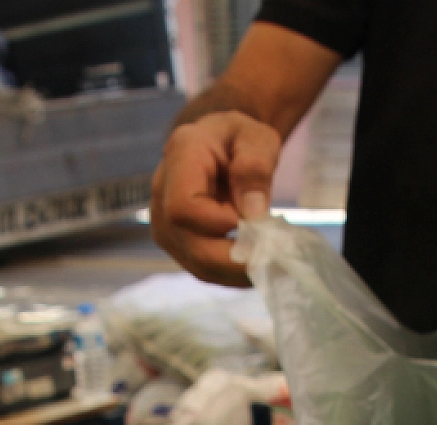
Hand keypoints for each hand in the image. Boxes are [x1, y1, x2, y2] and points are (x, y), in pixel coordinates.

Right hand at [150, 111, 280, 286]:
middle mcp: (161, 195)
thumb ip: (255, 167)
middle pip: (192, 246)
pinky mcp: (177, 244)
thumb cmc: (238, 138)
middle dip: (236, 260)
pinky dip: (233, 273)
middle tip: (276, 259)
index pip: (183, 208)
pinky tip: (257, 262)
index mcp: (180, 159)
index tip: (253, 221)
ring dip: (238, 271)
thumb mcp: (257, 138)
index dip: (218, 223)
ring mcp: (165, 224)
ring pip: (198, 266)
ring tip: (272, 262)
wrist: (217, 146)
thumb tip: (253, 213)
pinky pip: (204, 270)